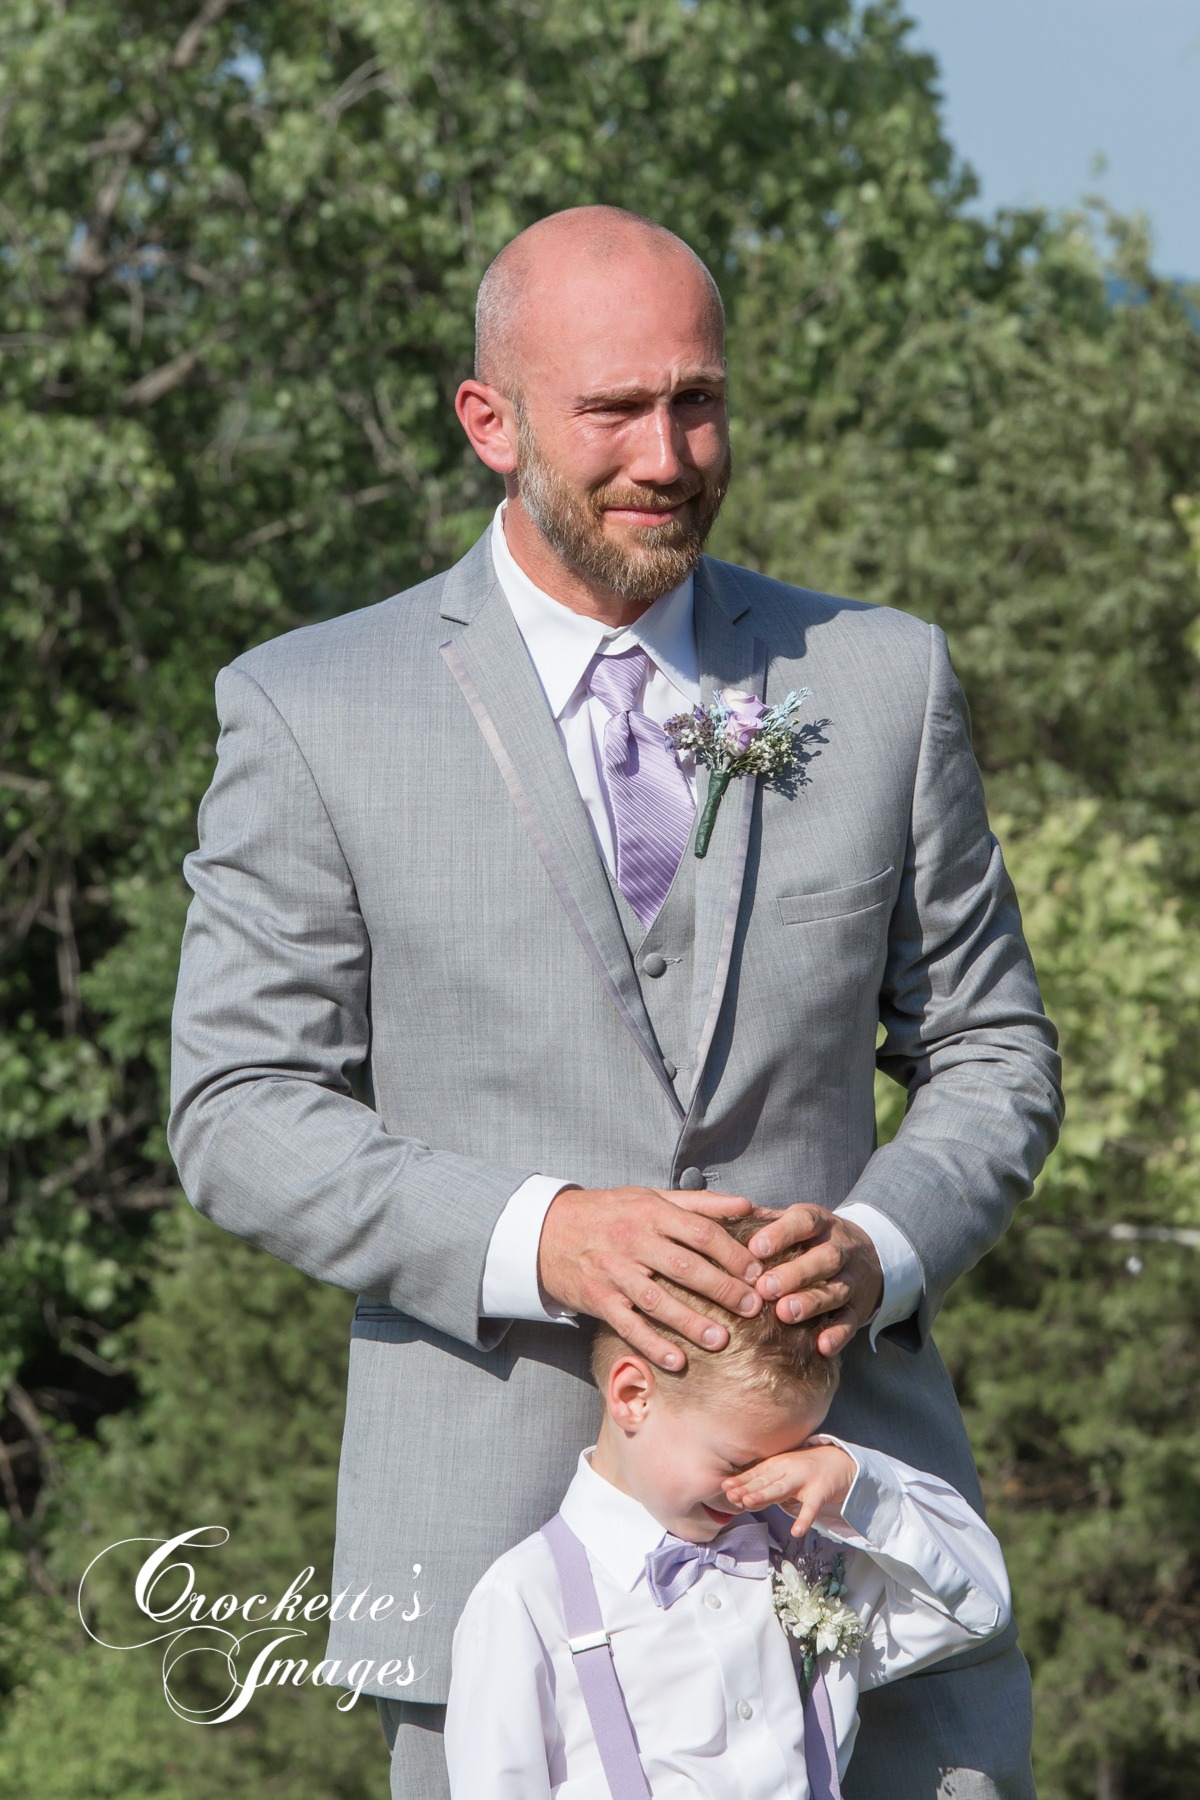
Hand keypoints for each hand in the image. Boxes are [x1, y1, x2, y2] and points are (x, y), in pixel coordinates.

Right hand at [537, 1186, 762, 1370]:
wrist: (548, 1230)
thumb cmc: (610, 1212)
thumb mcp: (651, 1197)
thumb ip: (701, 1203)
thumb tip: (748, 1206)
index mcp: (652, 1213)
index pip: (702, 1233)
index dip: (733, 1253)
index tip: (758, 1272)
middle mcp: (634, 1241)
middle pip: (686, 1267)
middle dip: (723, 1289)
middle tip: (752, 1308)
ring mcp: (614, 1272)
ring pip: (657, 1300)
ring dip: (690, 1322)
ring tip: (721, 1340)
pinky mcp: (598, 1299)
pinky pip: (628, 1325)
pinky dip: (652, 1344)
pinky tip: (676, 1361)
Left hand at [721, 1443, 855, 1536]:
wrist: (842, 1460)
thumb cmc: (807, 1468)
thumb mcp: (785, 1470)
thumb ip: (767, 1481)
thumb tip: (741, 1496)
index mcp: (779, 1464)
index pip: (757, 1473)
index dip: (741, 1481)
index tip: (725, 1488)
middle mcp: (789, 1469)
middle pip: (765, 1481)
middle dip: (747, 1489)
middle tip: (731, 1496)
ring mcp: (805, 1479)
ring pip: (782, 1489)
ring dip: (764, 1495)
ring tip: (748, 1503)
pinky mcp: (821, 1491)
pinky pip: (811, 1507)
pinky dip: (804, 1519)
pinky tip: (797, 1531)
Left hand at [747, 1206, 883, 1355]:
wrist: (869, 1255)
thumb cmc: (813, 1239)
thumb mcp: (794, 1221)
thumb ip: (762, 1220)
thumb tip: (718, 1215)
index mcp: (820, 1223)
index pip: (803, 1222)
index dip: (781, 1234)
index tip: (755, 1248)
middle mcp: (840, 1249)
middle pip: (824, 1258)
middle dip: (795, 1273)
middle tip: (765, 1288)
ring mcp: (852, 1279)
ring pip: (836, 1290)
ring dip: (811, 1303)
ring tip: (785, 1313)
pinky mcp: (859, 1308)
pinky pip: (851, 1322)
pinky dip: (838, 1335)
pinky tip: (821, 1346)